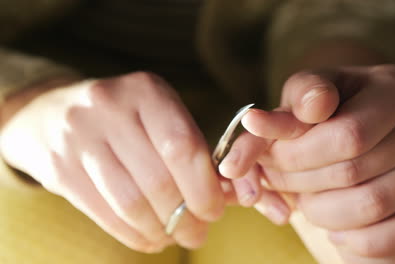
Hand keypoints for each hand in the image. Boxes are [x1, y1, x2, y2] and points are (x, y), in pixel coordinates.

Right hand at [0, 72, 224, 251]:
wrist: (49, 113)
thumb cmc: (123, 118)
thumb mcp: (158, 115)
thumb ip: (191, 150)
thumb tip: (226, 196)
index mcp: (146, 90)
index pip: (183, 147)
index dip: (204, 188)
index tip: (214, 211)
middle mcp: (110, 108)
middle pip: (159, 180)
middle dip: (185, 217)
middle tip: (198, 234)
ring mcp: (79, 137)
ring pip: (131, 203)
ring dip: (161, 230)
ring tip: (175, 238)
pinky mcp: (60, 168)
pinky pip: (105, 214)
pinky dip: (133, 235)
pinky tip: (150, 239)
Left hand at [220, 65, 394, 261]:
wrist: (372, 138)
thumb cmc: (332, 114)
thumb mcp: (305, 102)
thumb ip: (281, 115)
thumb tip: (254, 123)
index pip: (348, 135)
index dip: (298, 155)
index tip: (270, 159)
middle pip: (355, 171)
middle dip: (301, 182)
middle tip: (277, 182)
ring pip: (371, 206)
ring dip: (321, 212)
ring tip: (304, 201)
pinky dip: (355, 239)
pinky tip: (334, 229)